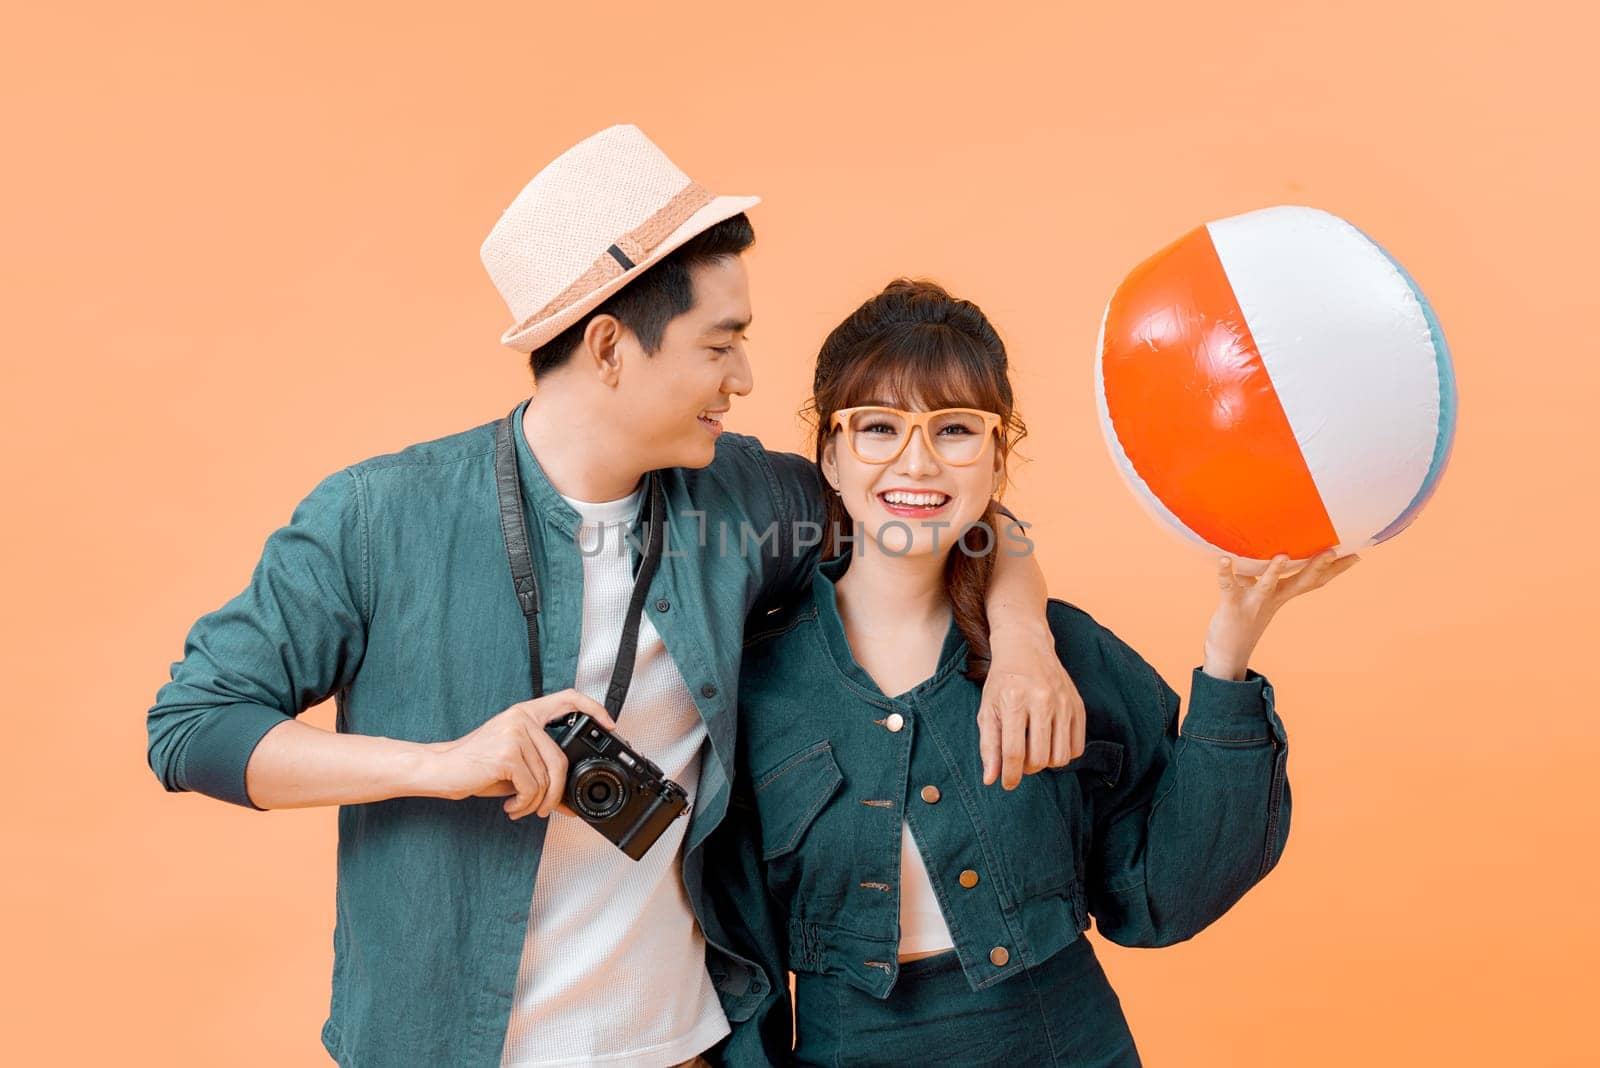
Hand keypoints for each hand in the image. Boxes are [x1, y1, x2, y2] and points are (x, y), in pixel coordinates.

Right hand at [424, 689, 616, 820]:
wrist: (439, 770)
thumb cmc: (476, 767)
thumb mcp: (515, 764)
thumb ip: (541, 771)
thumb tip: (569, 802)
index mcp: (525, 713)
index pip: (567, 698)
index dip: (593, 709)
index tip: (610, 724)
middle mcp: (521, 718)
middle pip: (561, 759)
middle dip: (557, 793)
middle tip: (546, 809)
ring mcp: (514, 733)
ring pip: (546, 778)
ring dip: (536, 803)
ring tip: (520, 808)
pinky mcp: (506, 754)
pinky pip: (531, 787)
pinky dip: (524, 804)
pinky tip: (510, 806)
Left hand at [978, 623, 1085, 789]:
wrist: (1026, 647)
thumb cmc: (1003, 682)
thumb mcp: (987, 710)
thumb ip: (989, 746)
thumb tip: (991, 779)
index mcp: (1014, 701)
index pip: (1014, 753)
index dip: (1010, 776)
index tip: (1006, 784)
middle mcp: (1042, 701)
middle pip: (1040, 759)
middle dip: (1027, 769)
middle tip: (1019, 759)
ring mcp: (1064, 702)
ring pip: (1061, 757)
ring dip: (1046, 762)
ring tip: (1034, 748)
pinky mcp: (1078, 705)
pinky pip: (1077, 747)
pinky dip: (1064, 753)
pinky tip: (1050, 741)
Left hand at [1205, 549, 1362, 676]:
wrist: (1227, 655)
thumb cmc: (1242, 618)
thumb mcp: (1257, 594)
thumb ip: (1261, 573)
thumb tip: (1265, 549)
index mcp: (1281, 594)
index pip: (1312, 580)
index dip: (1334, 569)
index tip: (1355, 554)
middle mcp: (1272, 598)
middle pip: (1300, 582)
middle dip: (1318, 567)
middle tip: (1335, 551)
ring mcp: (1253, 603)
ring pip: (1267, 585)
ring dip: (1275, 571)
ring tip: (1284, 556)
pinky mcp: (1232, 605)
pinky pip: (1228, 586)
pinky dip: (1226, 572)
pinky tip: (1224, 559)